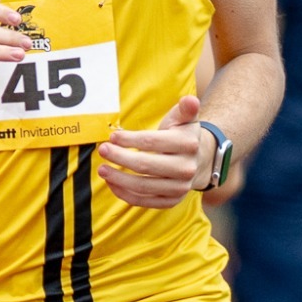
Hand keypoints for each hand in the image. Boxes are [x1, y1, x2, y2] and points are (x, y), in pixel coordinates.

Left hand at [97, 94, 206, 209]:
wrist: (199, 161)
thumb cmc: (183, 136)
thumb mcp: (185, 119)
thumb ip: (185, 109)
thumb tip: (190, 100)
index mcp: (188, 144)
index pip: (153, 142)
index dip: (130, 140)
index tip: (113, 136)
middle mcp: (186, 168)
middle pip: (146, 165)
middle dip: (120, 158)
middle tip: (103, 150)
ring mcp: (179, 187)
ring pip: (143, 186)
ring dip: (118, 178)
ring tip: (102, 169)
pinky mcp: (171, 201)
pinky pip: (144, 201)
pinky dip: (125, 194)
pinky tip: (112, 183)